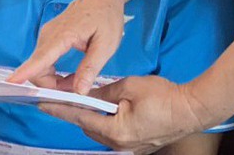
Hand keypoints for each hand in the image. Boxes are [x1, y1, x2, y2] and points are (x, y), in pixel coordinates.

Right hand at [9, 0, 125, 93]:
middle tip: (77, 89)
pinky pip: (42, 62)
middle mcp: (48, 35)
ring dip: (54, 81)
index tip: (10, 83)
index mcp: (63, 35)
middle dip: (52, 87)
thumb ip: (91, 68)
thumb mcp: (106, 45)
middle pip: (37, 69)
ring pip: (39, 68)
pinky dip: (53, 74)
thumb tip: (79, 91)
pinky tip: (70, 75)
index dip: (24, 73)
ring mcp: (45, 36)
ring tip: (78, 80)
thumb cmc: (106, 17)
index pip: (40, 58)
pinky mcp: (47, 38)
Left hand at [39, 75, 211, 152]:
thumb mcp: (128, 86)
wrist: (192, 109)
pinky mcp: (135, 146)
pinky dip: (103, 122)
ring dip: (90, 117)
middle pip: (87, 127)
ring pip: (98, 131)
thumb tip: (83, 93)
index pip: (79, 117)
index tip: (40, 102)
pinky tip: (103, 109)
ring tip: (80, 100)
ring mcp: (128, 148)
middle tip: (59, 95)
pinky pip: (111, 134)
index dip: (59, 109)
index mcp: (115, 130)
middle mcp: (118, 144)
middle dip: (74, 111)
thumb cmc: (163, 96)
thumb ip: (102, 92)